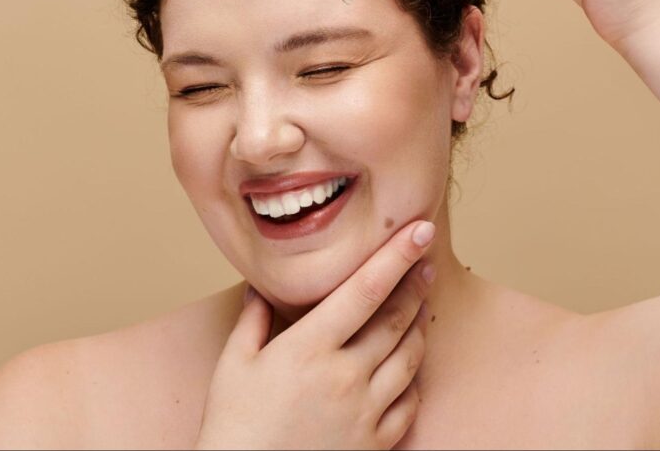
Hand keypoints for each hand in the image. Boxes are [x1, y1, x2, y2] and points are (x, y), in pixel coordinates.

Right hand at [194, 220, 436, 449]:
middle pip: (396, 319)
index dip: (397, 256)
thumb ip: (254, 318)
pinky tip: (405, 366)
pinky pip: (409, 402)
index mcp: (308, 348)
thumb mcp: (234, 363)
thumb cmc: (234, 424)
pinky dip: (413, 378)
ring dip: (419, 327)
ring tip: (418, 308)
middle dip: (416, 284)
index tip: (419, 231)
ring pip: (409, 358)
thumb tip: (261, 285)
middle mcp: (344, 375)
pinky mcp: (375, 442)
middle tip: (426, 261)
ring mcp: (364, 411)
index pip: (365, 290)